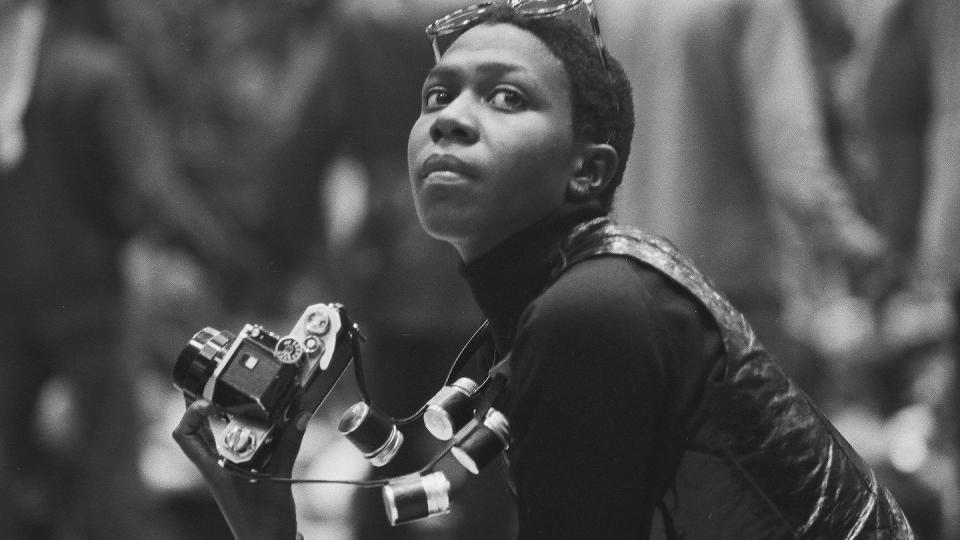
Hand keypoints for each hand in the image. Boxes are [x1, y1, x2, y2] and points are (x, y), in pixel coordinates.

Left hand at [173, 399, 305, 539]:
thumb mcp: (278, 481)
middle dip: (205, 408)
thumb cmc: (265, 524)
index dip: (190, 413)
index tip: (209, 400)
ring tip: (241, 401)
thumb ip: (288, 447)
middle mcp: (216, 470)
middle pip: (197, 432)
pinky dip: (245, 434)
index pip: (185, 436)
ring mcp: (227, 474)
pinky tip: (262, 427)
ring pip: (216, 440)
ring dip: (224, 420)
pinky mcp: (242, 478)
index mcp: (214, 470)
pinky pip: (236, 450)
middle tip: (222, 389)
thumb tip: (300, 416)